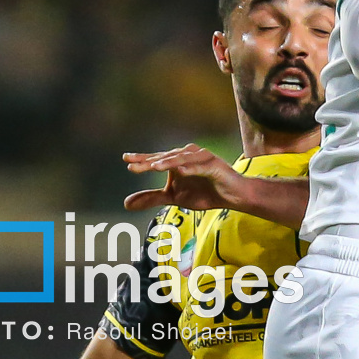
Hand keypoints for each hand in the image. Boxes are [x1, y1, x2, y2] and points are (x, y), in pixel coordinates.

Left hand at [123, 143, 246, 211]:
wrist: (232, 196)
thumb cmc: (205, 193)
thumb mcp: (174, 197)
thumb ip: (152, 198)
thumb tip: (125, 203)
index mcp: (177, 161)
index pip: (157, 159)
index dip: (142, 159)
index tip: (126, 159)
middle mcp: (188, 155)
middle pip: (166, 158)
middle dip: (150, 162)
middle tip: (133, 165)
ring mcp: (202, 159)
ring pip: (182, 159)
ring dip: (168, 162)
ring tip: (154, 167)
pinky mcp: (215, 166)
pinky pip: (201, 167)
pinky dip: (191, 168)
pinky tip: (181, 171)